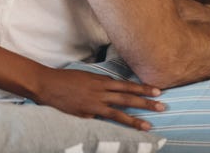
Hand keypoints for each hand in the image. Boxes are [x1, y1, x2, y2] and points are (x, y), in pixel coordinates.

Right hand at [37, 69, 164, 130]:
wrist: (47, 84)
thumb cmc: (65, 79)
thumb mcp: (86, 76)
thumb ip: (100, 83)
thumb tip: (112, 87)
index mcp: (100, 80)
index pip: (126, 85)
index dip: (142, 88)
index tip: (158, 90)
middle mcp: (99, 91)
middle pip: (127, 98)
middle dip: (146, 102)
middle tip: (162, 106)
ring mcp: (93, 104)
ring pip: (118, 112)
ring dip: (135, 119)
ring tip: (149, 125)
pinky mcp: (85, 114)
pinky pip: (102, 121)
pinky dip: (112, 126)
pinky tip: (123, 134)